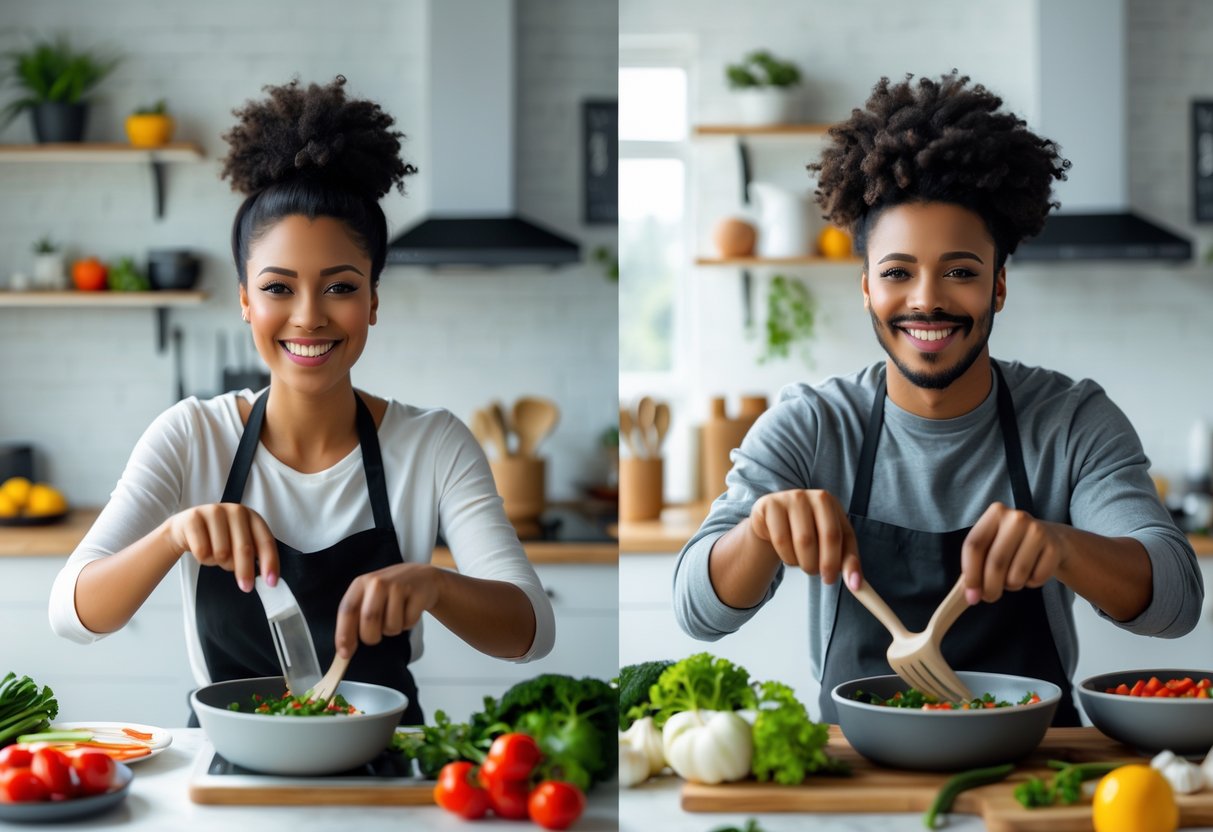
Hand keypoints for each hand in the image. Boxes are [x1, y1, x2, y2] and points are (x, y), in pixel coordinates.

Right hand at [164, 503, 278, 592]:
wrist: (186, 527)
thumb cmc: (218, 537)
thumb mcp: (238, 541)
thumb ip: (253, 555)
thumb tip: (266, 578)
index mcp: (252, 516)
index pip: (266, 541)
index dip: (270, 563)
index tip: (271, 582)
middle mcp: (235, 511)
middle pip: (245, 549)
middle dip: (246, 571)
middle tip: (246, 587)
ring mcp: (214, 512)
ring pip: (222, 553)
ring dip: (219, 562)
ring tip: (216, 555)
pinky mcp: (193, 519)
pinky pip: (202, 551)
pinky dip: (203, 559)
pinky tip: (202, 549)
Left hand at [335, 563, 443, 658]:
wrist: (422, 577)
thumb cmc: (391, 593)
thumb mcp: (369, 598)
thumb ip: (355, 619)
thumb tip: (344, 651)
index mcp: (361, 584)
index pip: (347, 610)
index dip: (344, 633)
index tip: (345, 653)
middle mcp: (378, 582)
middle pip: (369, 619)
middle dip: (371, 636)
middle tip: (376, 636)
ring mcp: (399, 586)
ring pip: (391, 625)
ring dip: (392, 630)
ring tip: (396, 616)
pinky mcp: (417, 593)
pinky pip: (409, 623)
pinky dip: (408, 624)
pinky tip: (409, 611)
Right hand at [749, 489, 860, 587]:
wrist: (772, 524)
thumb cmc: (806, 533)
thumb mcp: (830, 543)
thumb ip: (846, 561)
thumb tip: (856, 585)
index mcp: (829, 502)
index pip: (841, 534)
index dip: (843, 562)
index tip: (843, 583)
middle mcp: (810, 496)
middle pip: (825, 536)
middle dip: (825, 564)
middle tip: (822, 578)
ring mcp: (788, 498)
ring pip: (803, 541)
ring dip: (804, 563)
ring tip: (803, 563)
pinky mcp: (768, 506)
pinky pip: (781, 540)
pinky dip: (787, 557)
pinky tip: (789, 555)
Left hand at [961, 502, 1064, 603]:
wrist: (1052, 538)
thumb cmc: (1013, 544)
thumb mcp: (991, 545)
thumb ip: (975, 566)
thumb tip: (969, 595)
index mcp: (995, 513)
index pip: (974, 545)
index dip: (970, 573)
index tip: (971, 595)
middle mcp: (1016, 518)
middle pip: (995, 562)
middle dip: (990, 588)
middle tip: (989, 597)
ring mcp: (1038, 531)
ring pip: (1016, 574)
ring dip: (1012, 585)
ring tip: (1014, 576)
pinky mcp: (1054, 547)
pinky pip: (1036, 578)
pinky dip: (1031, 583)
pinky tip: (1032, 571)